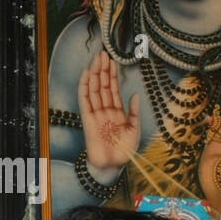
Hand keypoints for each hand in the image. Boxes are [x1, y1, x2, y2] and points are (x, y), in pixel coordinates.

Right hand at [78, 50, 139, 173]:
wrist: (113, 166)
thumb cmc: (124, 151)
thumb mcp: (135, 130)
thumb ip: (134, 112)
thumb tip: (135, 94)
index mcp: (117, 112)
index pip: (113, 89)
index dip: (112, 75)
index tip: (112, 61)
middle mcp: (105, 110)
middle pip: (102, 86)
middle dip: (103, 70)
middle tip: (103, 53)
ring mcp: (96, 114)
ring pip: (94, 89)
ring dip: (95, 74)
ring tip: (97, 59)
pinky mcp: (88, 119)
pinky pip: (85, 100)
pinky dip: (85, 87)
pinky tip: (87, 75)